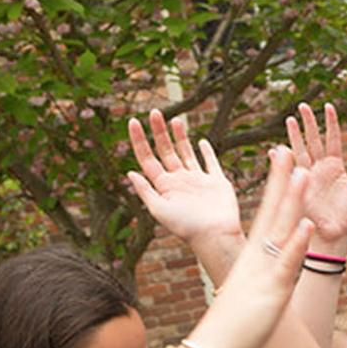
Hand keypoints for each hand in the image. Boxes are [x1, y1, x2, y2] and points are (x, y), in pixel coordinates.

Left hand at [126, 111, 247, 273]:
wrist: (215, 235)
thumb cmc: (186, 227)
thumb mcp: (159, 209)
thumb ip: (145, 190)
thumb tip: (129, 172)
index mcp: (164, 186)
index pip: (147, 158)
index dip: (139, 140)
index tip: (133, 122)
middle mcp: (179, 181)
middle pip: (166, 151)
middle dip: (159, 131)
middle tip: (155, 112)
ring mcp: (198, 180)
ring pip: (186, 153)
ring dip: (180, 137)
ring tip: (175, 120)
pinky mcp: (216, 182)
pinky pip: (210, 163)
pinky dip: (206, 152)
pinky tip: (201, 141)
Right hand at [184, 147, 314, 347]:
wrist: (216, 345)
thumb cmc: (233, 321)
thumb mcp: (247, 289)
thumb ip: (256, 274)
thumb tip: (259, 268)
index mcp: (253, 254)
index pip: (267, 212)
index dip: (276, 186)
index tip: (280, 161)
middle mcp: (257, 256)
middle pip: (272, 211)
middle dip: (282, 180)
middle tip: (289, 149)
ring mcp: (264, 269)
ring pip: (281, 229)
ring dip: (292, 201)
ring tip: (303, 173)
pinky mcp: (273, 289)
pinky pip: (287, 262)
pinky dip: (297, 243)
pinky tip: (307, 224)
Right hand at [286, 102, 346, 250]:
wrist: (335, 236)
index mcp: (336, 167)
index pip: (333, 139)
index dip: (331, 123)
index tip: (329, 106)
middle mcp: (321, 169)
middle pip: (313, 140)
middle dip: (308, 122)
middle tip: (302, 105)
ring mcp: (309, 176)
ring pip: (301, 150)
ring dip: (294, 135)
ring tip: (290, 119)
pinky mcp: (300, 187)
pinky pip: (289, 170)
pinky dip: (281, 161)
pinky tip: (274, 151)